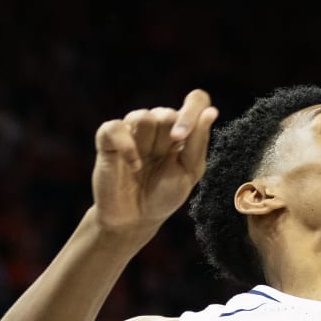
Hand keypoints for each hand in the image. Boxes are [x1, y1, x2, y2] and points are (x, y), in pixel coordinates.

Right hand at [92, 90, 218, 236]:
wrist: (135, 220)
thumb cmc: (165, 195)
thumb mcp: (189, 171)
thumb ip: (198, 141)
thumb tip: (211, 110)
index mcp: (181, 130)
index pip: (196, 100)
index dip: (192, 112)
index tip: (182, 138)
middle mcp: (157, 126)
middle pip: (166, 113)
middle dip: (167, 140)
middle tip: (164, 161)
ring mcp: (132, 130)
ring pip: (142, 116)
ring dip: (147, 144)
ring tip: (144, 166)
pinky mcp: (108, 140)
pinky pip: (115, 127)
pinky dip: (126, 146)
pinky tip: (134, 165)